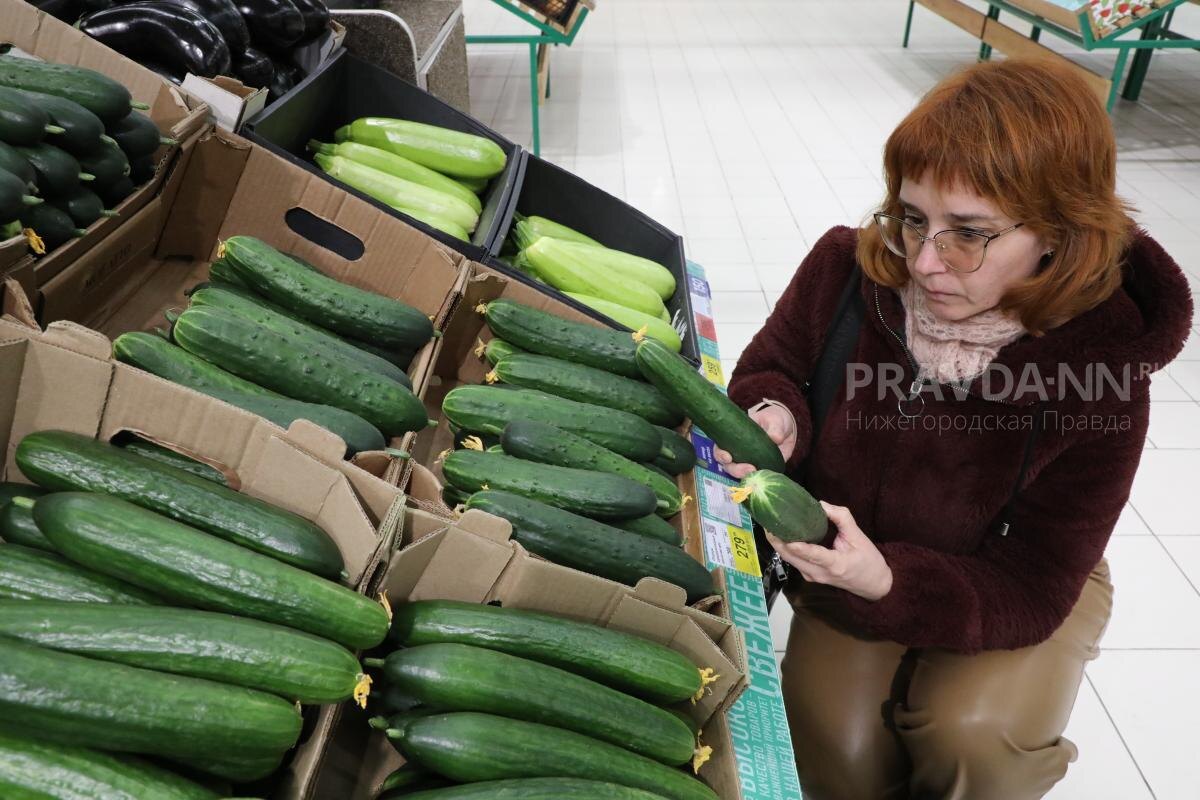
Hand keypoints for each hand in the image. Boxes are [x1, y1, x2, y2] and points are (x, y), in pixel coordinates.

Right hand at [714, 403, 796, 478]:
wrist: (787, 431)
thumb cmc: (774, 420)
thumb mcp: (774, 420)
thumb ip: (775, 428)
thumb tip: (775, 438)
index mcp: (734, 438)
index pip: (720, 448)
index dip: (720, 454)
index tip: (727, 457)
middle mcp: (738, 452)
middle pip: (728, 465)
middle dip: (735, 470)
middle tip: (749, 469)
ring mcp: (748, 463)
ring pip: (740, 475)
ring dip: (745, 477)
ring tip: (756, 473)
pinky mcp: (760, 470)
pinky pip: (755, 479)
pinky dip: (757, 481)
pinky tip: (763, 478)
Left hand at [767, 502, 892, 600]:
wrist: (873, 584)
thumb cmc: (868, 560)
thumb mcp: (860, 537)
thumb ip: (842, 518)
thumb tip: (821, 504)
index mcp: (835, 564)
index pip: (813, 554)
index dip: (797, 546)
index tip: (783, 536)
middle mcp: (819, 573)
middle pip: (792, 557)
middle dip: (777, 540)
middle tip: (767, 520)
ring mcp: (812, 577)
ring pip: (789, 559)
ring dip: (777, 543)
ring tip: (769, 524)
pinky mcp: (809, 575)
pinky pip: (793, 561)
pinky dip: (784, 548)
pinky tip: (780, 534)